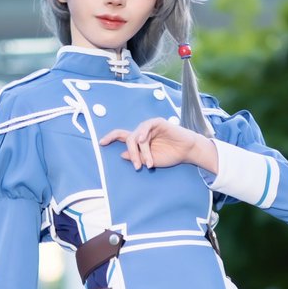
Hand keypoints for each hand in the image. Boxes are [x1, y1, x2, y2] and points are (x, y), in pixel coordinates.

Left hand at [100, 119, 217, 172]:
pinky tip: (142, 140)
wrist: (186, 151)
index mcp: (139, 140)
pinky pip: (146, 126)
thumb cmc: (170, 155)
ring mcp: (149, 127)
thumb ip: (137, 157)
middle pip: (128, 139)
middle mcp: (142, 132)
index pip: (121, 136)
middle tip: (137, 166)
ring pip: (138, 137)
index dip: (110, 138)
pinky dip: (143, 133)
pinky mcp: (158, 122)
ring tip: (148, 163)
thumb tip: (122, 155)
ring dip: (142, 151)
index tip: (101, 143)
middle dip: (131, 153)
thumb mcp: (150, 160)